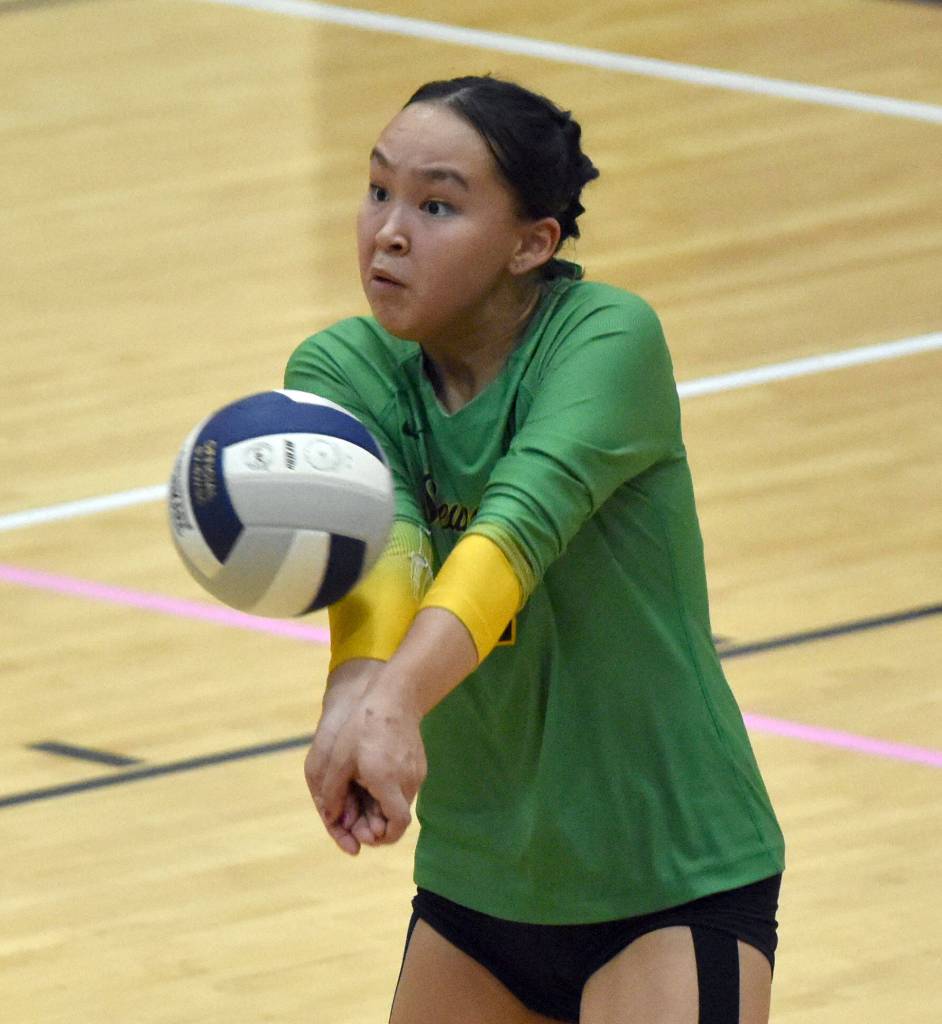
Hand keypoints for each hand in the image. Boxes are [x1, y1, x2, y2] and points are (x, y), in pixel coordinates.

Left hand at [311, 676, 427, 853]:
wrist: (396, 696)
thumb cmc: (363, 725)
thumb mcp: (340, 758)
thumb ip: (334, 792)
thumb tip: (331, 817)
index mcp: (388, 781)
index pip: (397, 825)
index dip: (383, 837)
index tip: (368, 835)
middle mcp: (407, 781)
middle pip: (397, 818)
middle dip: (377, 824)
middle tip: (357, 817)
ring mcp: (417, 773)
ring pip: (401, 804)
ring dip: (383, 808)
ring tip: (362, 794)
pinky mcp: (419, 765)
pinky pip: (405, 788)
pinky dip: (391, 793)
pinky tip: (374, 778)